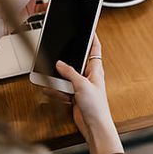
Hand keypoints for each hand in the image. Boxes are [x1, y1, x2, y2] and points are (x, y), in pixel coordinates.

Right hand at [56, 35, 123, 153]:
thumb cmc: (96, 107)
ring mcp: (81, 85)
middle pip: (76, 60)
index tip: (88, 26)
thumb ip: (69, 72)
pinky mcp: (74, 94)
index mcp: (95, 69)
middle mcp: (88, 76)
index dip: (92, 36)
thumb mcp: (82, 85)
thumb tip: (60, 63)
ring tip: (57, 86)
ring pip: (66, 76)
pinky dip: (57, 90)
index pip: (94, 48)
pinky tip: (55, 94)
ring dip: (59, 80)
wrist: (94, 127)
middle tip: (58, 59)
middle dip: (66, 61)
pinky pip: (62, 88)